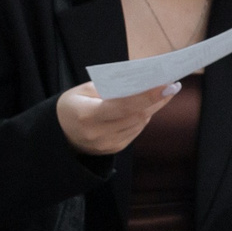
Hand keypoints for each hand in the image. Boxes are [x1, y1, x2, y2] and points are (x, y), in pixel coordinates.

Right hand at [56, 79, 179, 155]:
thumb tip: (141, 81)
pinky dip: (143, 117)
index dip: (148, 96)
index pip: (124, 106)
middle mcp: (98, 134)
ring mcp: (107, 144)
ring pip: (140, 124)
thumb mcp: (83, 91)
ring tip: (164, 92)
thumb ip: (110, 87)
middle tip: (172, 85)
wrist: (59, 133)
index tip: (167, 85)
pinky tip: (148, 106)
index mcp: (88, 116)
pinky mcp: (114, 149)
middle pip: (137, 116)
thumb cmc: (72, 105)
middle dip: (157, 100)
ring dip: (153, 108)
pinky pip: (135, 131)